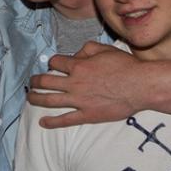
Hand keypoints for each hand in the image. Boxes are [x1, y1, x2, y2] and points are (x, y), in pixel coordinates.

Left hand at [28, 42, 143, 127]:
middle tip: (32, 82)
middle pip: (46, 81)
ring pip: (49, 100)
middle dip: (35, 81)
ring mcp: (79, 100)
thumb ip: (87, 48)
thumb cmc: (125, 66)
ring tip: (30, 98)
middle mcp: (74, 83)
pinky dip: (51, 122)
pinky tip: (42, 122)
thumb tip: (76, 53)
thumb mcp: (105, 49)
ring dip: (36, 99)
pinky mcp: (87, 115)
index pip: (55, 62)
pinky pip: (65, 120)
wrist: (140, 86)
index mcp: (78, 65)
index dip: (52, 62)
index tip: (53, 65)